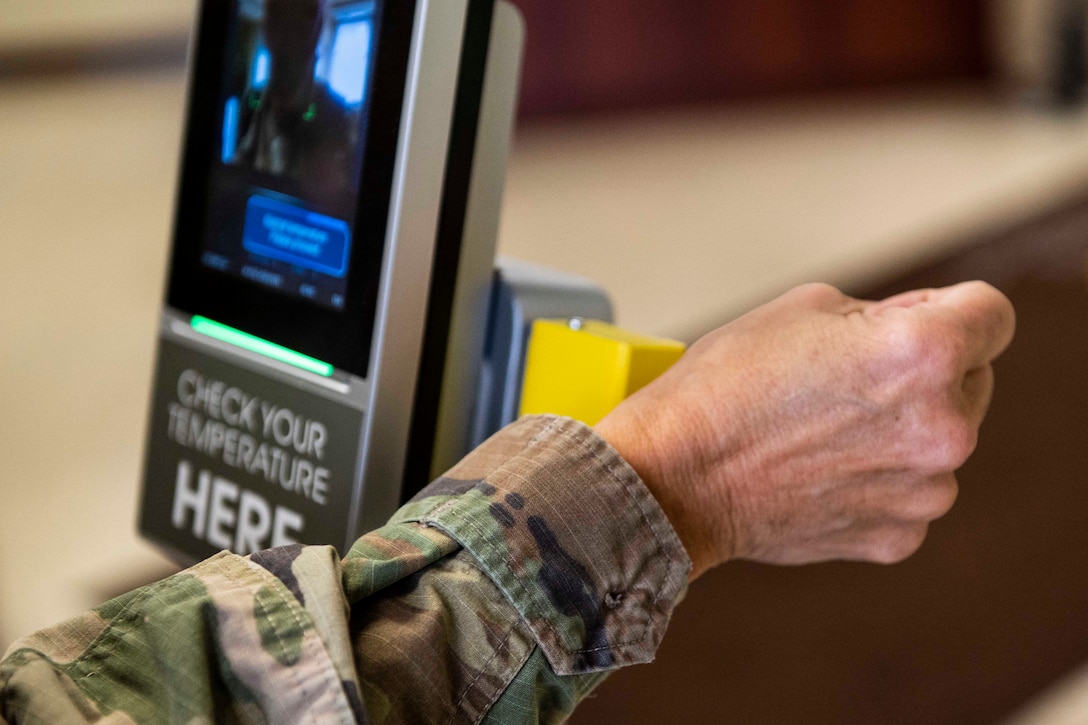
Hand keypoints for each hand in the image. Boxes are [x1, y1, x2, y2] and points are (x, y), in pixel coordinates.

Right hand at [595, 282, 1015, 579]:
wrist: (671, 479)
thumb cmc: (722, 388)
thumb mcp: (804, 308)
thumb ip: (886, 314)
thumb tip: (921, 331)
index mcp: (923, 354)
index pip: (993, 314)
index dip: (950, 309)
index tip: (919, 321)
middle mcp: (942, 429)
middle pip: (970, 379)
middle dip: (922, 372)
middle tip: (841, 378)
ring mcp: (924, 492)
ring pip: (938, 441)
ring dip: (899, 430)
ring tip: (821, 429)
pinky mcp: (897, 536)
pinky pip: (908, 491)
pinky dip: (876, 480)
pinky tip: (818, 470)